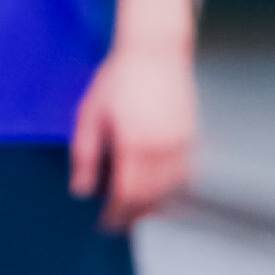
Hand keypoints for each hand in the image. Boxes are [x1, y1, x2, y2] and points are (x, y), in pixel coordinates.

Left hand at [71, 38, 196, 227]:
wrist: (154, 50)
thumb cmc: (120, 76)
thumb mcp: (90, 115)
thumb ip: (85, 156)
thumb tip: (82, 189)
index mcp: (134, 145)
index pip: (127, 197)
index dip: (115, 216)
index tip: (105, 224)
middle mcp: (161, 149)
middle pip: (151, 200)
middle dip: (134, 216)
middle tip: (119, 223)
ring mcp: (181, 143)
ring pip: (172, 191)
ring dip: (155, 206)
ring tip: (139, 210)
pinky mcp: (192, 136)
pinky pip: (186, 174)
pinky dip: (175, 188)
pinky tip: (162, 189)